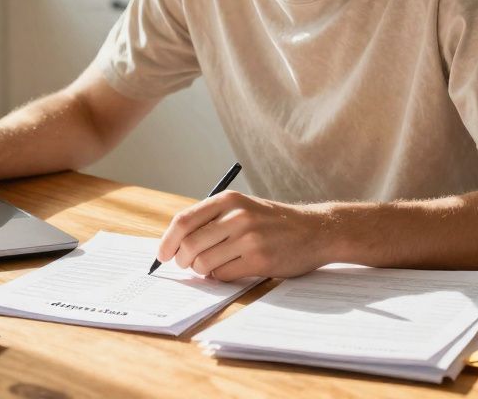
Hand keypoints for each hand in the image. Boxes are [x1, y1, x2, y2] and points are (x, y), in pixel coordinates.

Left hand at [156, 191, 331, 281]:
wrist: (314, 231)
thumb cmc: (273, 222)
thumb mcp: (242, 207)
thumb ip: (212, 219)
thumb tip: (175, 243)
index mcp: (228, 200)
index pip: (184, 220)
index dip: (167, 241)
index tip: (162, 254)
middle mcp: (237, 216)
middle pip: (189, 244)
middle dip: (182, 260)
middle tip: (185, 265)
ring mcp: (249, 238)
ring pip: (203, 263)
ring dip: (201, 270)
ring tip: (210, 267)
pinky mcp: (260, 260)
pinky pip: (223, 275)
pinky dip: (219, 277)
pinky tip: (229, 270)